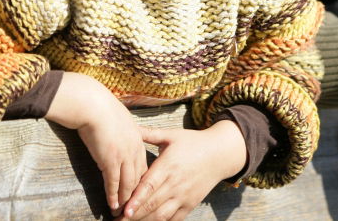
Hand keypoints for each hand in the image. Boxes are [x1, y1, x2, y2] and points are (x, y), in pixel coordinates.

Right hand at [45, 72, 147, 214]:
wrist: (92, 104)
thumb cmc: (101, 108)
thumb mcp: (119, 119)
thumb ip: (122, 131)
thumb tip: (119, 134)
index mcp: (138, 139)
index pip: (143, 166)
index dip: (141, 182)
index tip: (139, 193)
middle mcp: (134, 149)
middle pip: (139, 178)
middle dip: (136, 195)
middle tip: (134, 208)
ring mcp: (123, 156)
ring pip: (128, 184)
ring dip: (125, 199)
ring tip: (123, 212)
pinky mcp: (110, 160)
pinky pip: (113, 183)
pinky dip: (113, 196)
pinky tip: (112, 204)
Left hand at [121, 121, 246, 220]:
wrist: (219, 154)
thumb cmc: (193, 142)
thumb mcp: (172, 135)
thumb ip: (150, 134)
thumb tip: (130, 126)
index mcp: (168, 165)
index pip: (150, 186)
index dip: (137, 199)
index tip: (124, 208)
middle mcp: (176, 183)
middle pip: (152, 204)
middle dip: (133, 214)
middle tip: (117, 220)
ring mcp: (184, 196)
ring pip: (161, 215)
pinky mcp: (190, 204)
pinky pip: (174, 219)